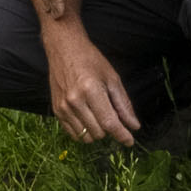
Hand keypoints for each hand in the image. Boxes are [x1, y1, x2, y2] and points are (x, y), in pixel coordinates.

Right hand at [40, 17, 143, 148]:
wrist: (64, 48)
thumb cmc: (90, 60)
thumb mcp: (112, 78)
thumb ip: (123, 104)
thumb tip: (133, 126)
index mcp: (91, 90)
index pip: (109, 122)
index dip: (122, 135)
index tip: (130, 141)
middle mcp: (75, 101)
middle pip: (99, 132)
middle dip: (109, 129)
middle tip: (111, 115)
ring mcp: (63, 107)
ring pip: (86, 136)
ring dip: (97, 132)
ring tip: (98, 116)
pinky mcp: (56, 110)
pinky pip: (73, 134)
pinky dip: (84, 132)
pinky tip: (88, 119)